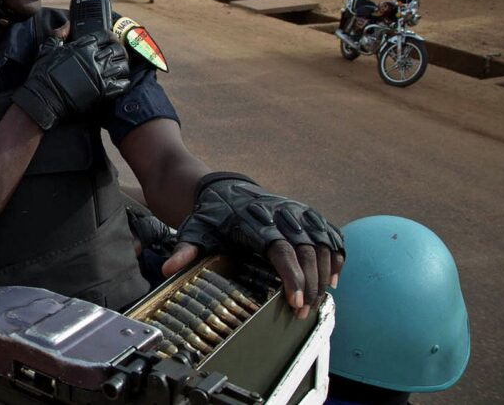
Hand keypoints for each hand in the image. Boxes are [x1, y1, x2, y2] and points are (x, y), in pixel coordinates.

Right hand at [12, 31, 129, 129]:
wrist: (44, 99)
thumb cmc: (44, 75)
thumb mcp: (48, 50)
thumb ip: (59, 36)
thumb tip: (66, 26)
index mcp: (82, 47)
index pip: (104, 35)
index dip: (110, 36)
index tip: (110, 39)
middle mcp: (94, 58)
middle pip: (117, 49)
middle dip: (120, 50)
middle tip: (119, 54)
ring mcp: (100, 75)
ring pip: (122, 66)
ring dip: (123, 66)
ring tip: (120, 68)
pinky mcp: (103, 91)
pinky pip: (121, 84)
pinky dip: (123, 83)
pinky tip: (120, 83)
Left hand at [162, 173, 343, 318]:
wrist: (221, 190)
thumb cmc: (209, 217)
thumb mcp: (194, 232)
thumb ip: (185, 250)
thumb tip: (167, 270)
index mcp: (254, 221)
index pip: (280, 250)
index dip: (292, 276)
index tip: (295, 301)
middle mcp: (280, 213)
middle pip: (306, 250)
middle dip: (310, 284)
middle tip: (304, 312)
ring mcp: (296, 211)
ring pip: (322, 243)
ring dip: (325, 273)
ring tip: (318, 302)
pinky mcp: (305, 213)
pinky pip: (330, 234)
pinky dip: (336, 255)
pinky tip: (334, 279)